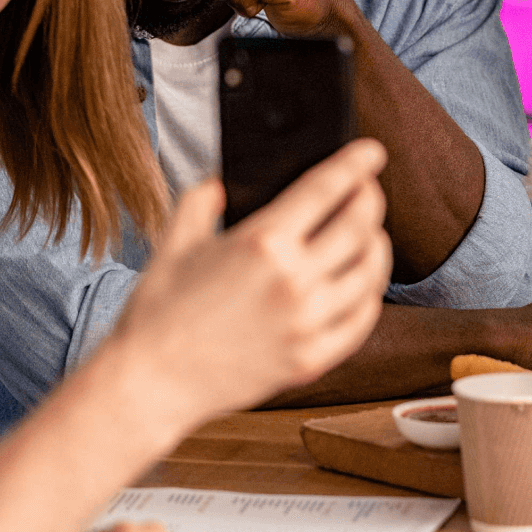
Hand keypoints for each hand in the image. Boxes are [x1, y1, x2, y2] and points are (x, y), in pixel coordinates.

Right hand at [114, 139, 392, 425]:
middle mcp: (292, 280)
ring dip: (378, 244)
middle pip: (359, 226)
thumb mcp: (175, 240)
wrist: (153, 380)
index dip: (356, 164)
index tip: (371, 152)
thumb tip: (223, 183)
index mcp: (260, 242)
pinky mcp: (310, 359)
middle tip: (367, 189)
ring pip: (369, 273)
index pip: (325, 189)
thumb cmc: (158, 310)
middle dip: (370, 198)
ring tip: (371, 234)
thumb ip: (202, 200)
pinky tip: (362, 284)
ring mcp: (306, 323)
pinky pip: (361, 321)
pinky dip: (370, 295)